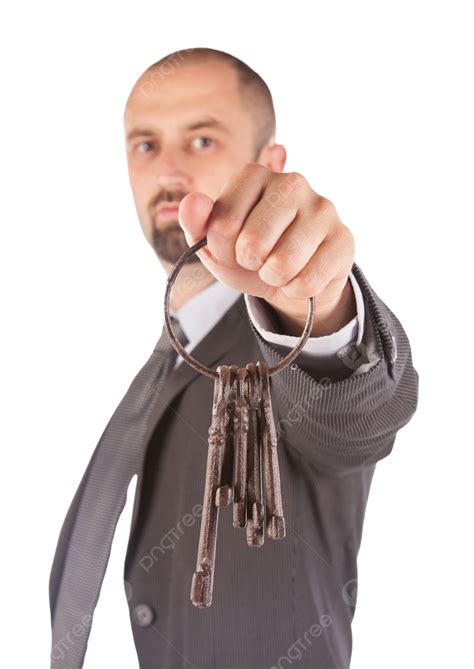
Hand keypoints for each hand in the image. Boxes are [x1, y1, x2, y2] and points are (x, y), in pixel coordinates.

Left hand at [178, 163, 355, 335]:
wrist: (291, 278)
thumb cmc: (249, 254)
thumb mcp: (215, 243)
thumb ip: (196, 223)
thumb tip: (193, 203)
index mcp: (254, 175)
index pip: (221, 223)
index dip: (221, 249)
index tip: (232, 246)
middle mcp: (292, 183)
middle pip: (252, 244)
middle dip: (249, 264)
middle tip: (258, 258)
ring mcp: (323, 208)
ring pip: (282, 264)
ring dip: (273, 278)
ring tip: (279, 267)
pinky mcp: (343, 239)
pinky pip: (307, 282)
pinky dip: (296, 290)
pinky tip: (301, 276)